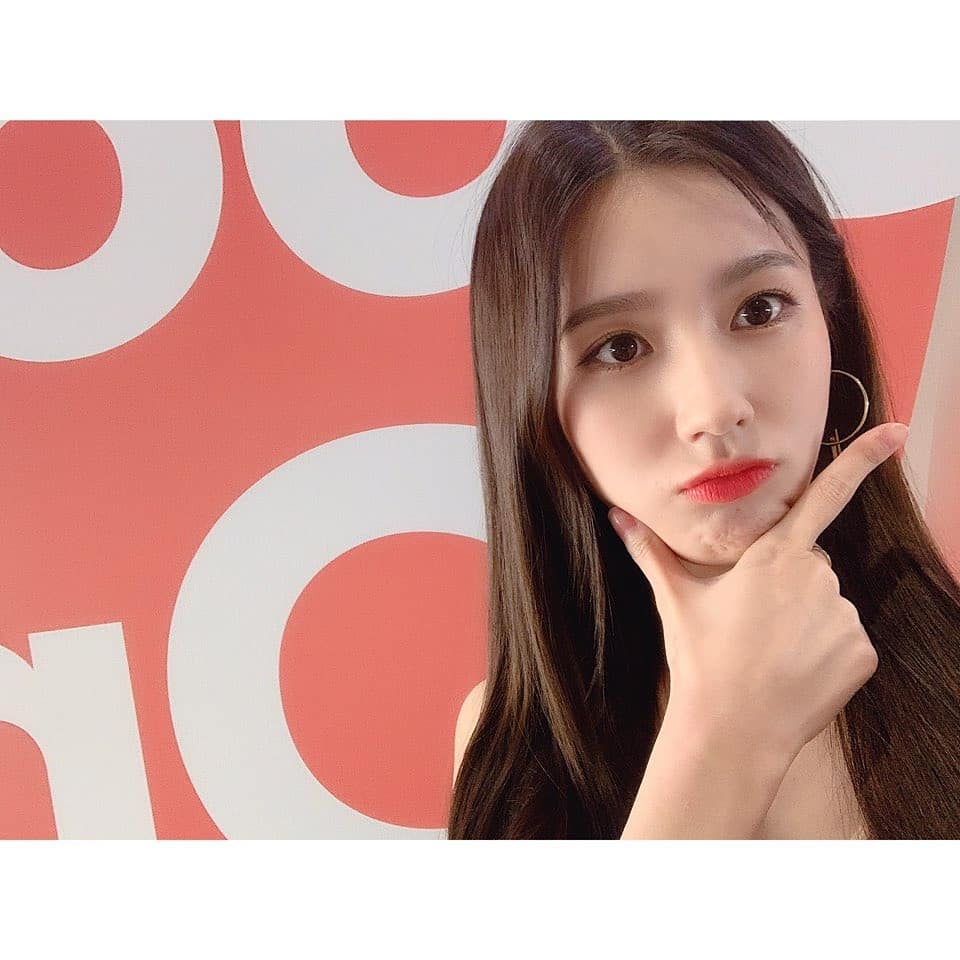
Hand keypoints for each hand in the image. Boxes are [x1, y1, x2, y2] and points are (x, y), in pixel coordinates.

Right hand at [608, 421, 907, 763]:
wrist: (731, 731)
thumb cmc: (701, 659)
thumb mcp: (675, 600)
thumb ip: (650, 550)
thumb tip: (617, 514)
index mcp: (774, 557)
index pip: (824, 496)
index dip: (861, 459)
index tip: (896, 430)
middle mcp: (818, 579)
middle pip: (810, 567)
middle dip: (788, 586)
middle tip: (753, 624)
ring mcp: (843, 617)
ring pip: (828, 606)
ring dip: (807, 622)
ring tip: (770, 655)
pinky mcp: (863, 652)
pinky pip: (847, 641)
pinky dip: (828, 654)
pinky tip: (796, 673)